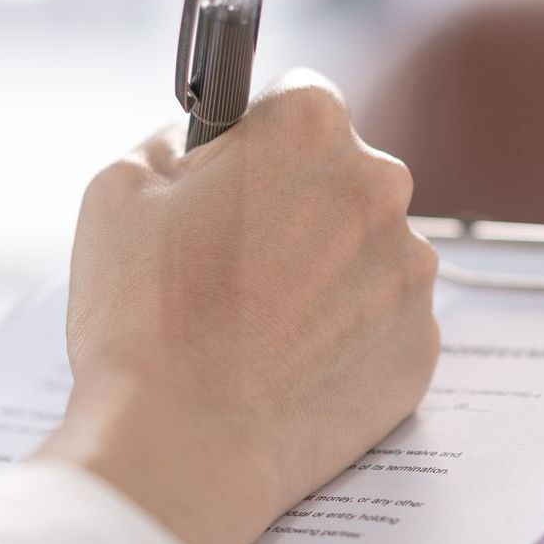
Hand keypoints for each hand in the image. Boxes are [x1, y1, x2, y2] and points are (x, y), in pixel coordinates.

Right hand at [40, 70, 441, 543]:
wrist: (184, 447)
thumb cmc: (144, 317)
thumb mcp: (122, 187)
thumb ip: (177, 141)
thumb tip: (206, 144)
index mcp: (311, 128)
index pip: (299, 97)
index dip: (257, 139)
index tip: (232, 177)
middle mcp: (381, 185)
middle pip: (343, 175)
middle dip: (298, 204)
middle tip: (236, 263)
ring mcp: (410, 271)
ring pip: (368, 251)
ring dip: (327, 272)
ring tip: (258, 326)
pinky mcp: (421, 345)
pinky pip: (384, 321)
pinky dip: (348, 337)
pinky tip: (290, 365)